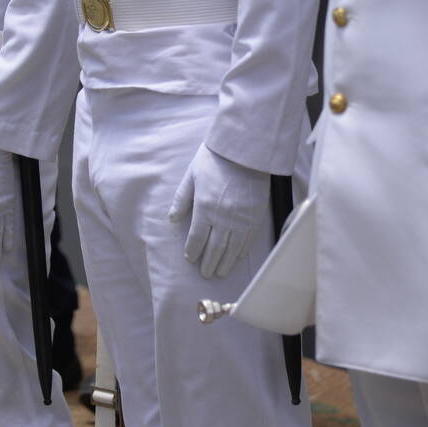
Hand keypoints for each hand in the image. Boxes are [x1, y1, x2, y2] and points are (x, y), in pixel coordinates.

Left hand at [167, 144, 266, 278]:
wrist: (244, 152)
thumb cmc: (214, 160)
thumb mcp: (191, 176)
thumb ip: (182, 199)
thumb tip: (172, 218)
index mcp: (204, 208)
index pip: (197, 237)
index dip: (193, 251)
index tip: (190, 259)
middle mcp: (223, 217)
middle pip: (215, 247)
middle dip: (209, 262)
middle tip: (206, 274)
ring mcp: (241, 219)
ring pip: (232, 248)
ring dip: (225, 262)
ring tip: (220, 272)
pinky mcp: (255, 216)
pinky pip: (248, 239)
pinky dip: (242, 250)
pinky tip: (238, 257)